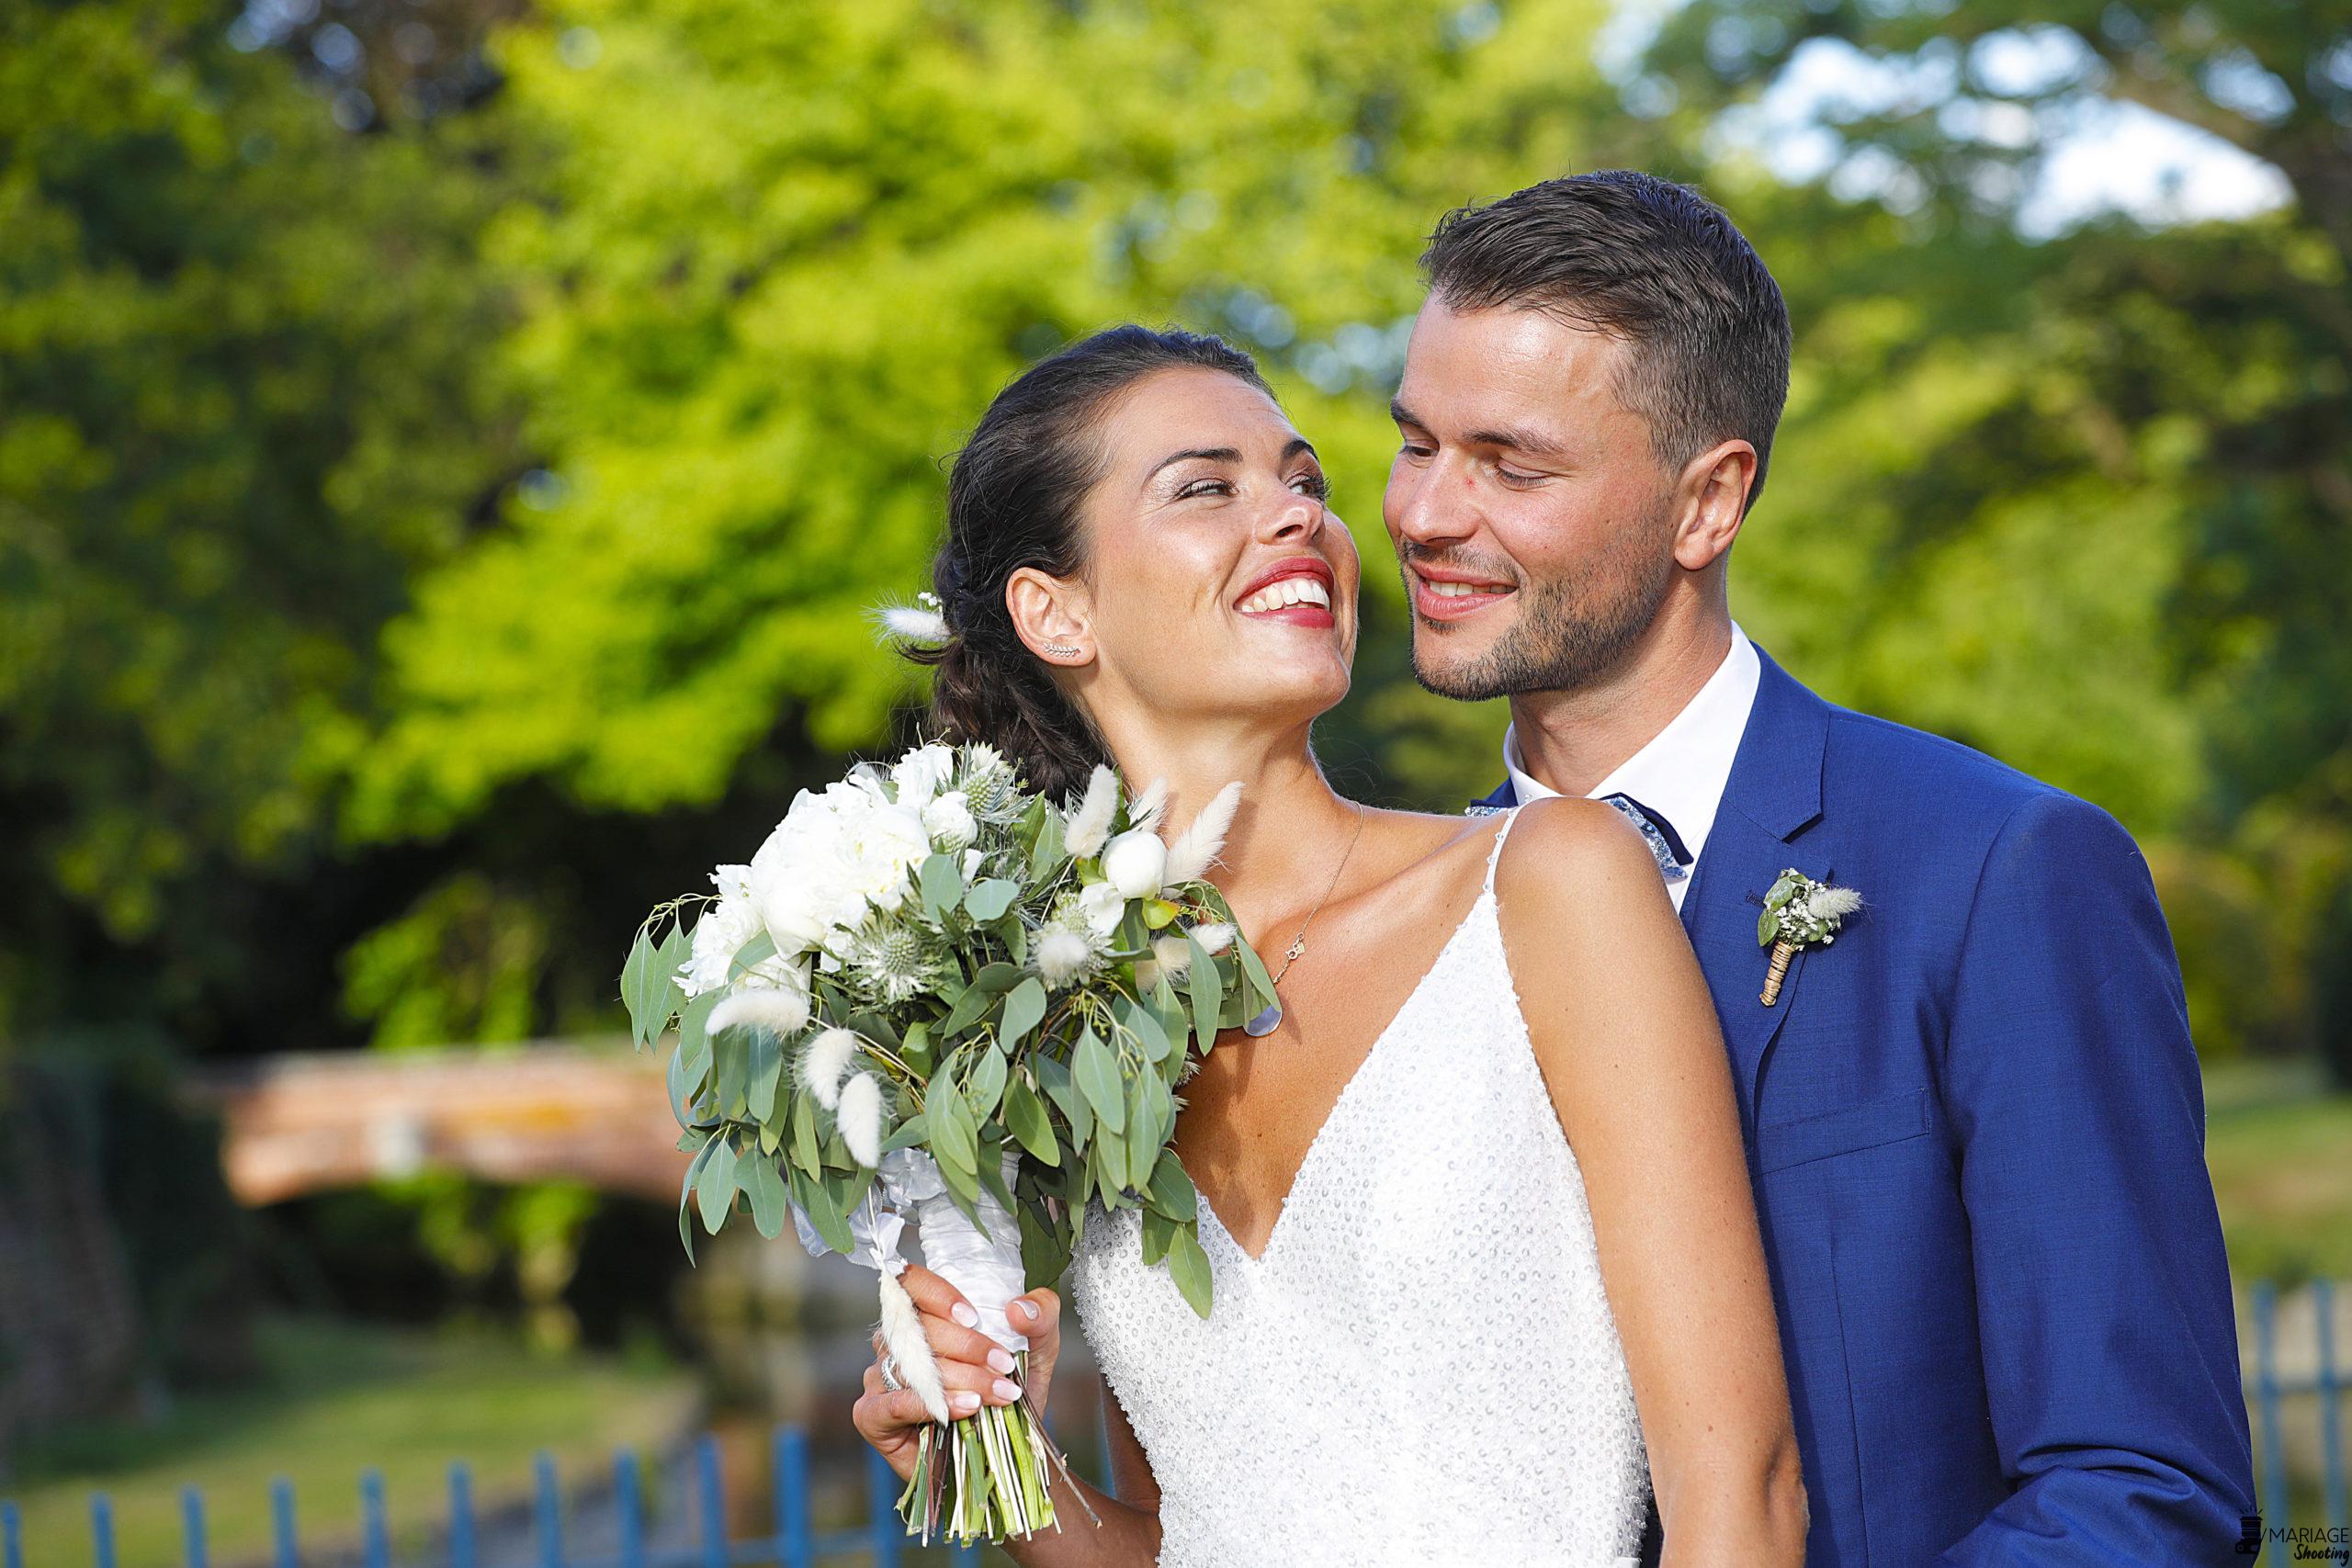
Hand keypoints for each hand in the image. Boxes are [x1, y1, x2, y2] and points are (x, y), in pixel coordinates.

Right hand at [851, 1266, 1063, 1480]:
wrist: (1004, 1453)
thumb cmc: (1010, 1391)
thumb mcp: (1038, 1348)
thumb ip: (1040, 1316)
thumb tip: (1018, 1307)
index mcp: (923, 1315)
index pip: (910, 1283)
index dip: (938, 1295)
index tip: (974, 1317)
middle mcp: (893, 1342)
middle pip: (917, 1328)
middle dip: (968, 1348)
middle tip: (1004, 1367)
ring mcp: (877, 1378)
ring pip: (911, 1367)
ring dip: (961, 1379)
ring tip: (997, 1394)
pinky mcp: (871, 1415)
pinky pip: (894, 1402)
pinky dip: (933, 1404)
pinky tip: (967, 1407)